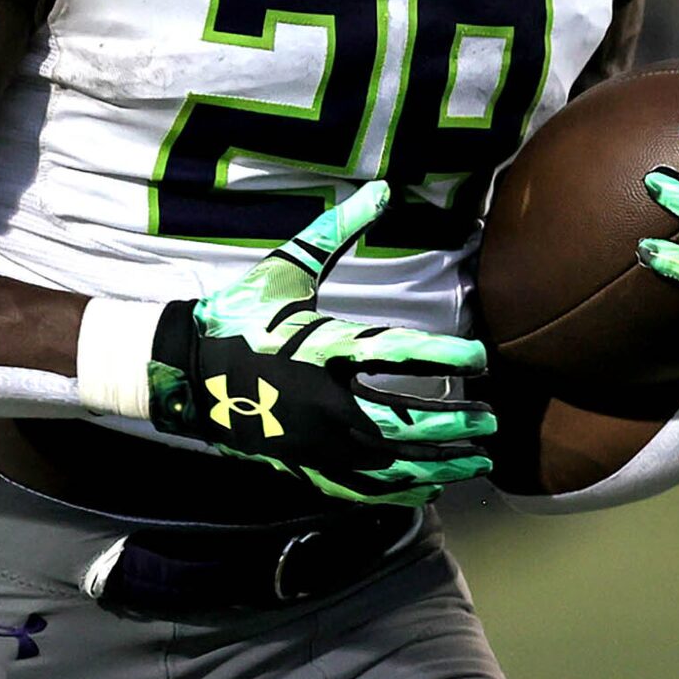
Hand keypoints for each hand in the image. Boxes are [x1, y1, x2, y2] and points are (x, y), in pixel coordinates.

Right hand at [145, 180, 493, 505]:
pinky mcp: (304, 464)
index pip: (400, 352)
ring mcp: (316, 440)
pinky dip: (400, 489)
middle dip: (457, 423)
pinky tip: (428, 485)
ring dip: (441, 464)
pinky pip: (362, 488)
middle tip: (492, 418)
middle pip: (407, 419)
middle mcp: (326, 400)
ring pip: (392, 462)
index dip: (448, 356)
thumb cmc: (240, 315)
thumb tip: (384, 188)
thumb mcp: (287, 268)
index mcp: (325, 347)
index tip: (481, 357)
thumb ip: (337, 231)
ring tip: (477, 460)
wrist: (187, 370)